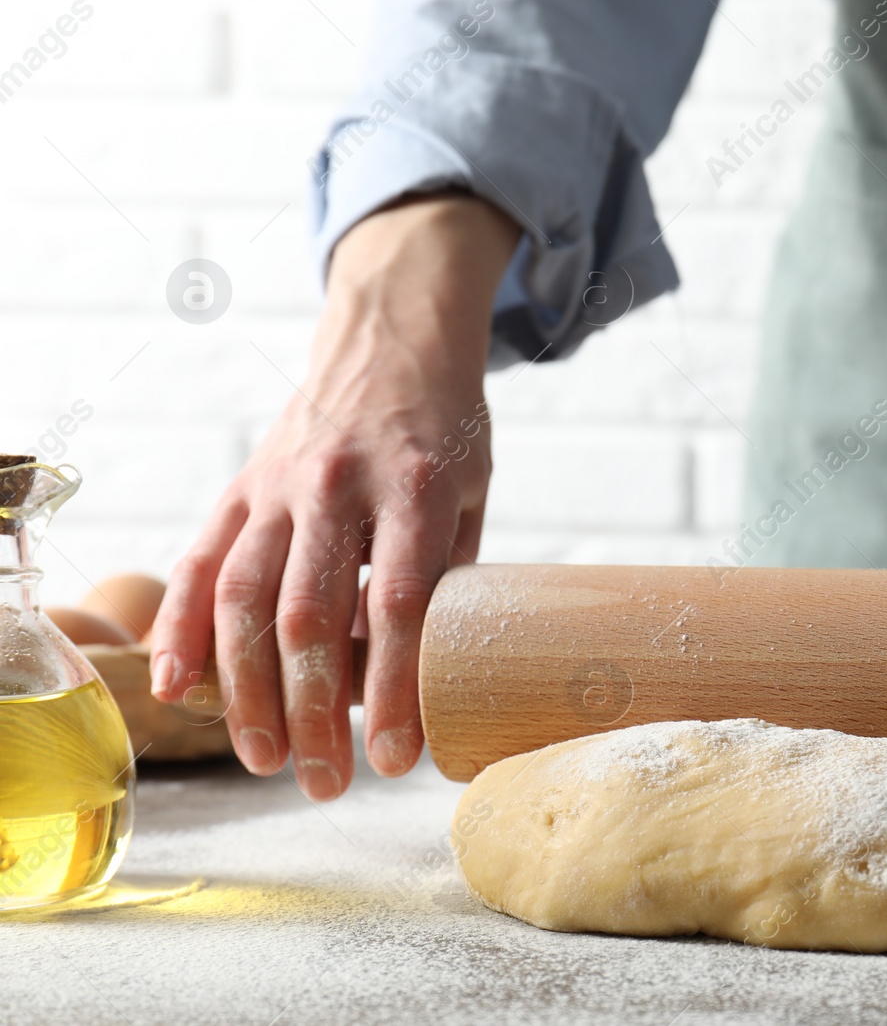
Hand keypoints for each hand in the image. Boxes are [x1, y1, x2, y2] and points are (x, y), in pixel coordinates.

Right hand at [148, 194, 519, 799]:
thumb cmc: (444, 427)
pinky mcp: (241, 488)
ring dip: (247, 691)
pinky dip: (180, 630)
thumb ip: (448, 573)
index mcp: (415, 486)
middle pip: (311, 615)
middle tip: (324, 784)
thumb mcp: (474, 490)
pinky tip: (177, 689)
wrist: (391, 336)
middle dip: (314, 712)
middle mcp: (338, 486)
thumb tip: (434, 673)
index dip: (395, 687)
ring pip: (243, 599)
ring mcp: (279, 486)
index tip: (396, 760)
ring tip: (264, 760)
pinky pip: (198, 564)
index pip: (398, 601)